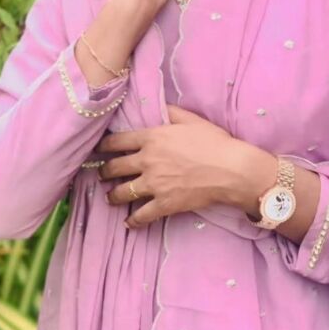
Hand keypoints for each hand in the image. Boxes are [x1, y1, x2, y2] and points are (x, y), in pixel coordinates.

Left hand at [95, 104, 271, 227]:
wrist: (231, 169)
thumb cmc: (214, 141)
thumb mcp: (191, 119)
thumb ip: (170, 112)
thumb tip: (158, 107)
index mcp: (152, 138)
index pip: (117, 141)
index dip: (104, 146)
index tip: (98, 150)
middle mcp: (147, 161)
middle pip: (115, 167)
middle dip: (104, 171)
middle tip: (101, 174)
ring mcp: (154, 184)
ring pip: (123, 192)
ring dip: (113, 195)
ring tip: (109, 197)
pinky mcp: (164, 204)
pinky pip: (142, 215)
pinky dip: (133, 220)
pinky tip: (128, 222)